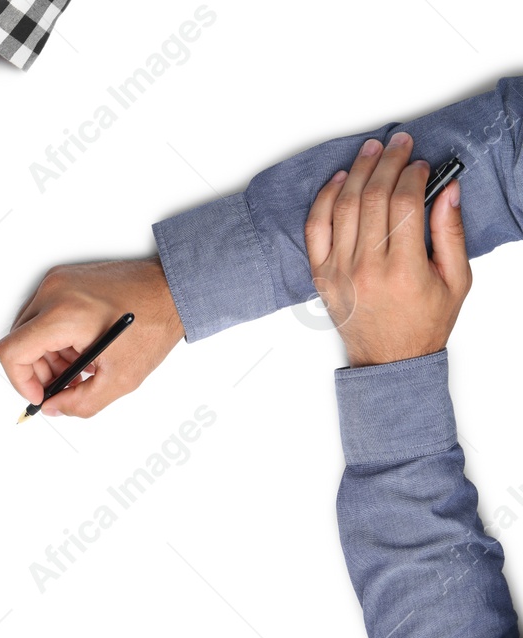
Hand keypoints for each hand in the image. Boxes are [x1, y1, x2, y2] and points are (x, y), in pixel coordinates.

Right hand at [0, 259, 184, 417]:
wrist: (174, 288)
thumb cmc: (154, 323)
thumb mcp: (120, 378)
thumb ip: (80, 403)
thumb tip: (54, 407)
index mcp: (63, 316)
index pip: (12, 352)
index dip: (20, 381)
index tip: (40, 394)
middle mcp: (53, 293)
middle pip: (18, 342)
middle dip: (37, 371)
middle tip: (65, 385)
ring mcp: (57, 282)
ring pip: (29, 330)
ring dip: (47, 356)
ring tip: (80, 366)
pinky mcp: (64, 279)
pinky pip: (42, 315)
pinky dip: (55, 337)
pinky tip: (82, 347)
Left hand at [305, 133, 469, 366]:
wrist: (389, 360)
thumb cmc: (424, 322)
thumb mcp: (456, 280)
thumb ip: (451, 233)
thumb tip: (448, 190)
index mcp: (404, 270)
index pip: (404, 205)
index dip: (413, 176)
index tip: (422, 164)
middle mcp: (367, 268)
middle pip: (372, 199)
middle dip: (387, 163)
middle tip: (398, 143)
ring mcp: (339, 271)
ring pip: (343, 207)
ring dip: (356, 172)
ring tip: (370, 150)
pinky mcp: (320, 274)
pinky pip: (315, 228)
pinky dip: (324, 199)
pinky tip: (338, 180)